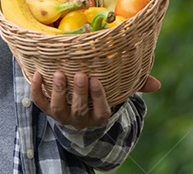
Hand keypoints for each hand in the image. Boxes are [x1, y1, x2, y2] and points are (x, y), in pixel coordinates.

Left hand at [31, 71, 162, 129]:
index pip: (101, 112)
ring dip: (58, 91)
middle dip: (79, 92)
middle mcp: (79, 119)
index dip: (98, 98)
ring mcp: (61, 115)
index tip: (96, 81)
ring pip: (58, 108)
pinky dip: (36, 89)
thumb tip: (157, 84)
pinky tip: (37, 74)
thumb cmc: (98, 94)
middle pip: (79, 110)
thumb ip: (135, 86)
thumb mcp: (116, 92)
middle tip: (80, 74)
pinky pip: (39, 102)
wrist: (73, 105)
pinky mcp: (46, 108)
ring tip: (59, 73)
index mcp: (97, 115)